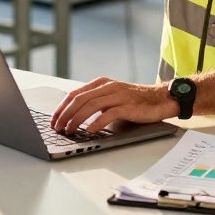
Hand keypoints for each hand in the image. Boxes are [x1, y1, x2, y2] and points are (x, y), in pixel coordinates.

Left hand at [50, 77, 178, 134]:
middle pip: (80, 99)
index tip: (53, 119)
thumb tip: (74, 116)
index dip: (61, 107)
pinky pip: (108, 114)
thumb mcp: (112, 96)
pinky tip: (89, 130)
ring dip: (77, 119)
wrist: (161, 99)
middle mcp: (108, 87)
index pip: (75, 93)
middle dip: (65, 114)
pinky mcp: (128, 106)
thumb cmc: (136, 101)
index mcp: (102, 83)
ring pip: (90, 105)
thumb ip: (97, 101)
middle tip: (57, 127)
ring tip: (69, 130)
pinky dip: (96, 123)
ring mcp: (118, 95)